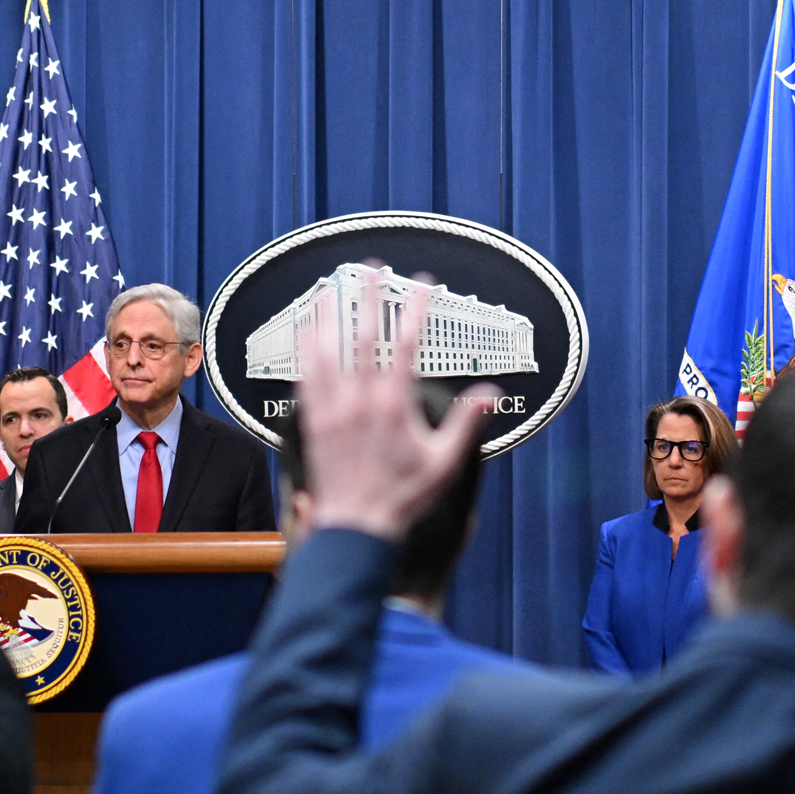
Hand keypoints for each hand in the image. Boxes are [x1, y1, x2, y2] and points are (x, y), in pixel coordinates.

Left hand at [294, 271, 493, 541]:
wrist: (356, 526)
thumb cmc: (402, 497)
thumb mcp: (444, 462)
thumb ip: (466, 423)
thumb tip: (490, 393)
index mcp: (393, 405)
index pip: (406, 344)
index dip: (415, 309)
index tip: (423, 284)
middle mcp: (359, 400)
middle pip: (362, 336)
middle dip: (366, 297)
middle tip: (368, 267)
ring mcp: (332, 409)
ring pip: (327, 350)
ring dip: (329, 315)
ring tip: (329, 288)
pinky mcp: (313, 421)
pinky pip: (304, 376)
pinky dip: (305, 349)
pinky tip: (304, 332)